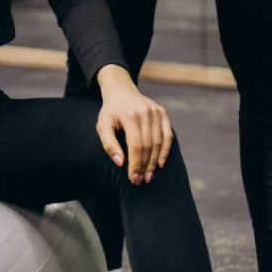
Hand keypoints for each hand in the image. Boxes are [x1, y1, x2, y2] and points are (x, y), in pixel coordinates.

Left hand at [95, 68, 172, 184]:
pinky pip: (167, 135)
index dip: (135, 164)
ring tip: (148, 175)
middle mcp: (145, 112)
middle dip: (144, 166)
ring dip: (154, 162)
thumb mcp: (103, 125)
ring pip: (158, 142)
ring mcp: (155, 111)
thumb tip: (120, 163)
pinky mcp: (162, 112)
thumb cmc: (111, 111)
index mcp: (129, 115)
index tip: (133, 179)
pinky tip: (160, 163)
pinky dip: (165, 150)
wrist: (121, 90)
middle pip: (148, 146)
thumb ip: (109, 144)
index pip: (135, 145)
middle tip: (141, 180)